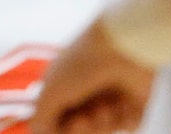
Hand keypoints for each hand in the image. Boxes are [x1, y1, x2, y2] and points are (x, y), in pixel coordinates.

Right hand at [31, 21, 156, 133]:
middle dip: (83, 127)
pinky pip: (127, 125)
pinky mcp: (133, 103)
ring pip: (104, 130)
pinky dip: (125, 118)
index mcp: (63, 88)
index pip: (58, 121)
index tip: (65, 124)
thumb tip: (37, 133)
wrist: (122, 46)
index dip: (62, 128)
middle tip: (85, 118)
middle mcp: (86, 94)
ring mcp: (109, 99)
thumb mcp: (52, 92)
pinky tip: (123, 102)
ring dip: (104, 121)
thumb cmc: (81, 64)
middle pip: (81, 129)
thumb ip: (41, 118)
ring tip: (106, 105)